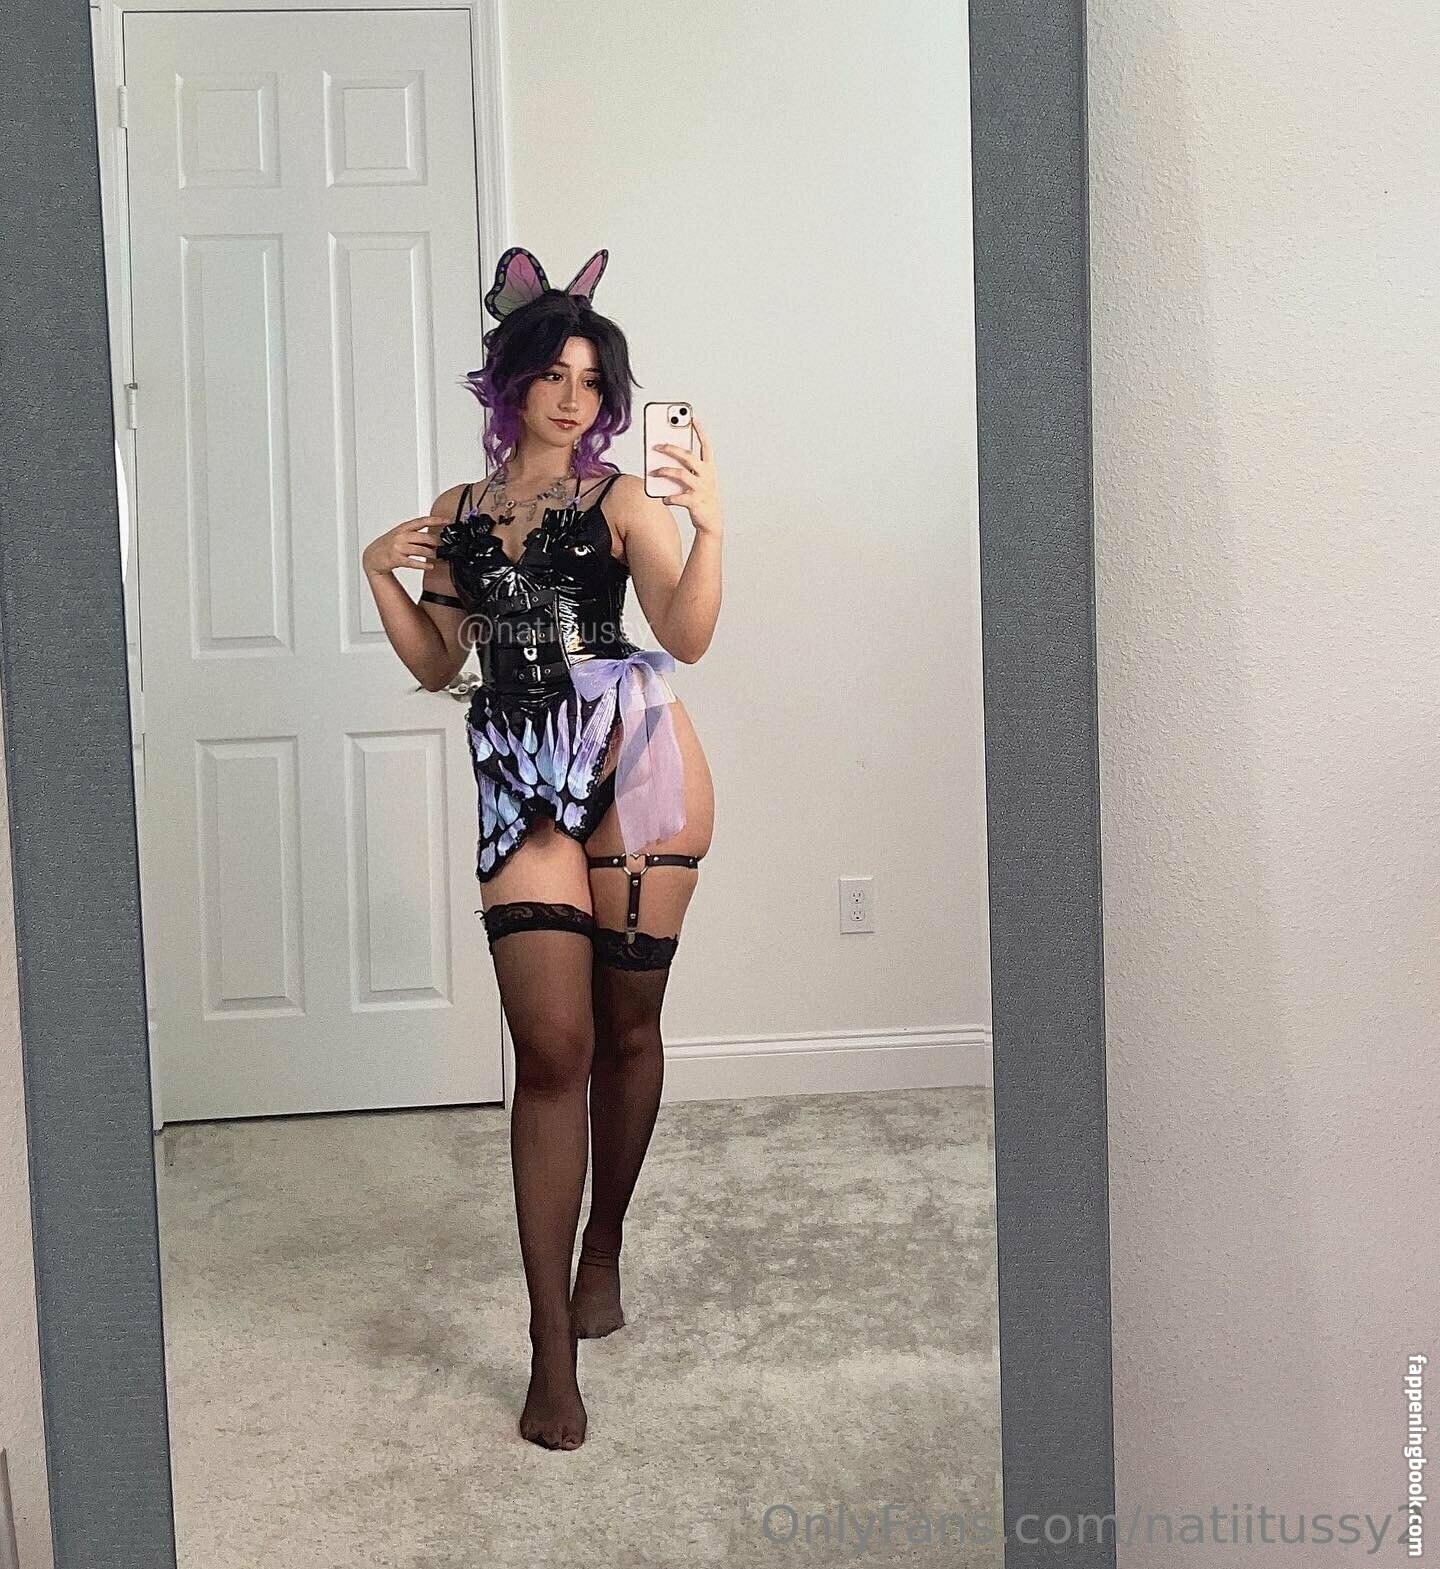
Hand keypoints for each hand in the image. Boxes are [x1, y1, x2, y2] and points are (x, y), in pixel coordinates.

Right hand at [362, 516, 450, 575]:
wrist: (372, 556)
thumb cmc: (388, 545)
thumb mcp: (400, 535)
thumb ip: (415, 535)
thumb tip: (434, 540)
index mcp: (403, 528)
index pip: (422, 521)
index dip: (436, 520)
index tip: (447, 520)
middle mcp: (401, 536)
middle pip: (424, 537)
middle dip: (436, 542)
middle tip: (442, 546)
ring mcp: (398, 547)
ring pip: (421, 550)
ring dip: (432, 554)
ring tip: (437, 556)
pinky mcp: (396, 559)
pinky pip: (414, 562)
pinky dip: (424, 565)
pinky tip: (430, 566)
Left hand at [649, 415, 721, 536]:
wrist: (711, 522)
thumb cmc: (702, 497)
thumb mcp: (698, 480)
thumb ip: (686, 468)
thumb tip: (665, 458)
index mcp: (709, 468)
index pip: (706, 445)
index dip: (699, 431)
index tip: (692, 417)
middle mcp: (706, 476)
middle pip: (688, 456)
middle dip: (671, 449)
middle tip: (657, 445)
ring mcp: (701, 489)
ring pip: (680, 474)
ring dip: (664, 471)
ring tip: (653, 472)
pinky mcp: (695, 502)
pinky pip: (677, 497)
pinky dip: (667, 497)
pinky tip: (663, 498)